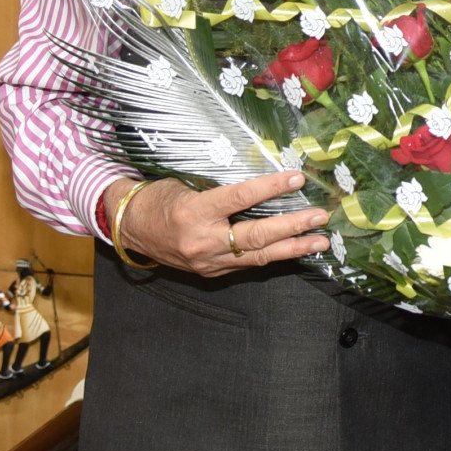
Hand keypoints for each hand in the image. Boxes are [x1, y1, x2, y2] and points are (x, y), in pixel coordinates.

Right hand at [103, 174, 330, 276]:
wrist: (129, 227)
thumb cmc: (158, 198)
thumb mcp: (185, 184)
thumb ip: (220, 188)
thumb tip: (261, 181)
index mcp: (194, 213)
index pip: (240, 199)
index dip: (270, 188)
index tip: (296, 178)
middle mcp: (202, 241)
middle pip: (256, 235)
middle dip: (293, 227)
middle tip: (320, 217)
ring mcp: (208, 261)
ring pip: (258, 256)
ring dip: (293, 248)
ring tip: (320, 241)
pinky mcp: (211, 272)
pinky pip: (248, 264)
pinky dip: (273, 256)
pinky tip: (294, 249)